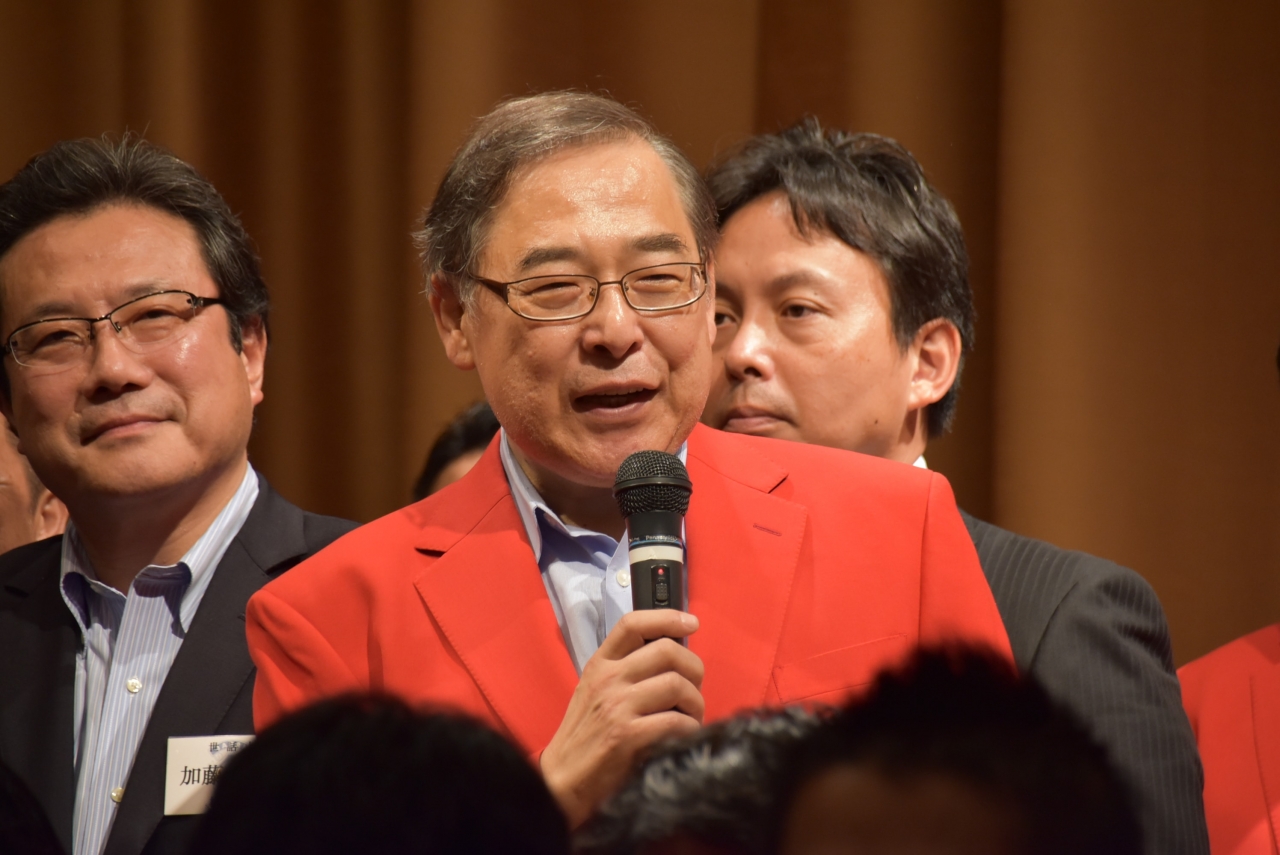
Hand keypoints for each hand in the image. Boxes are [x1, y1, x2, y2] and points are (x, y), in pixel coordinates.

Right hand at [540, 609, 702, 826]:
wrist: (563, 778)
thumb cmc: (585, 736)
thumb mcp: (595, 691)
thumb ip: (625, 671)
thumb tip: (672, 658)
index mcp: (600, 664)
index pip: (633, 624)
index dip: (667, 617)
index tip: (691, 623)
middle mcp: (608, 679)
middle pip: (667, 651)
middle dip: (694, 668)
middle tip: (695, 687)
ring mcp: (617, 706)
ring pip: (677, 684)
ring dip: (695, 703)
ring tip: (691, 717)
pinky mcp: (628, 736)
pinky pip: (677, 721)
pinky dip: (690, 728)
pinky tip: (684, 736)